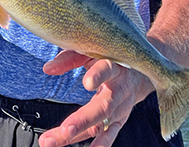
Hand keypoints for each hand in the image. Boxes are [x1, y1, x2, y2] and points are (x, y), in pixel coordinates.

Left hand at [38, 51, 154, 146]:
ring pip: (100, 124)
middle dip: (84, 119)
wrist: (140, 73)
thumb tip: (48, 69)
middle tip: (65, 129)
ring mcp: (120, 109)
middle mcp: (119, 90)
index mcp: (114, 66)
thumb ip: (70, 58)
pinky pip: (107, 136)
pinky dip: (97, 146)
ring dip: (78, 134)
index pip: (107, 69)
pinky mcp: (119, 121)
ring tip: (53, 141)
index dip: (98, 75)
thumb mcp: (92, 51)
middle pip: (103, 106)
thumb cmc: (109, 58)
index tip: (87, 82)